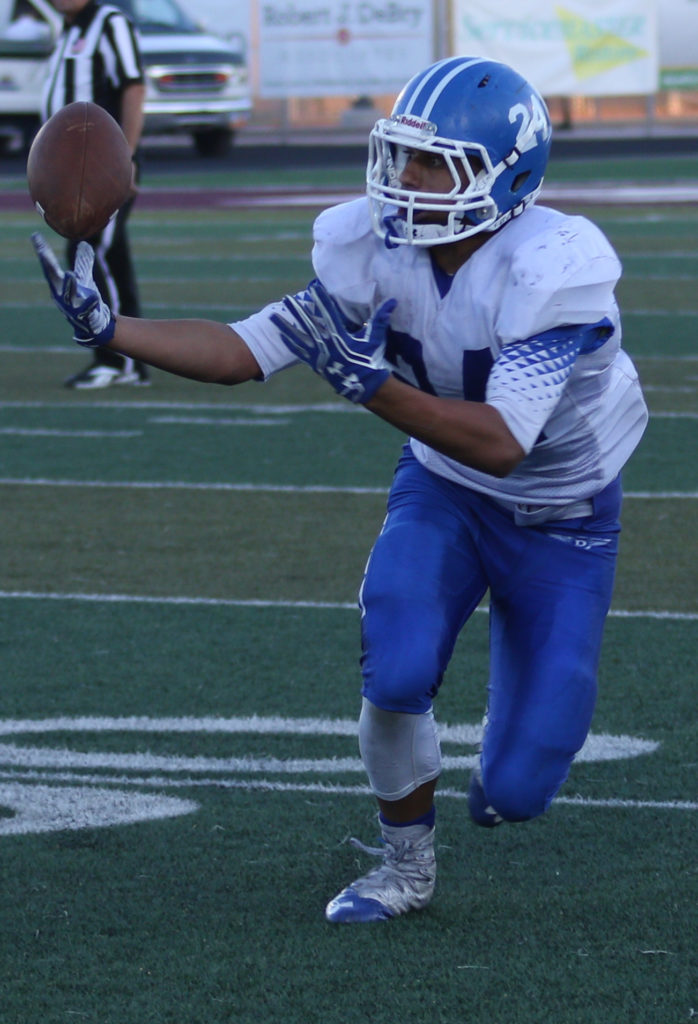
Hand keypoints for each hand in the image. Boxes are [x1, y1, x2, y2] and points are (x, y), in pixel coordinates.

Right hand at [31, 232, 115, 347]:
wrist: (92, 325)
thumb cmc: (83, 300)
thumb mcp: (84, 279)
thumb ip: (83, 263)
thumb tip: (84, 244)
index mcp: (59, 284)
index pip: (49, 266)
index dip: (43, 252)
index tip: (36, 237)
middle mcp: (61, 294)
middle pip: (53, 279)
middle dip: (49, 267)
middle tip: (43, 253)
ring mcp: (71, 306)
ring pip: (68, 295)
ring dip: (69, 285)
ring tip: (70, 275)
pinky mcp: (84, 316)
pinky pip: (87, 309)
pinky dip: (90, 303)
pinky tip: (94, 297)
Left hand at [271, 278, 395, 402]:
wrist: (364, 385)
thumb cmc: (371, 360)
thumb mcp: (375, 338)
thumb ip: (381, 318)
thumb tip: (393, 300)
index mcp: (340, 336)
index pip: (328, 313)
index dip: (320, 299)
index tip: (312, 287)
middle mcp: (326, 344)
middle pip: (308, 324)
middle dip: (297, 310)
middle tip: (285, 298)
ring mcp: (319, 355)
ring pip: (299, 337)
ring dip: (286, 326)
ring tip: (273, 316)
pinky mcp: (315, 363)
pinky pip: (299, 352)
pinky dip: (290, 343)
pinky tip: (280, 335)